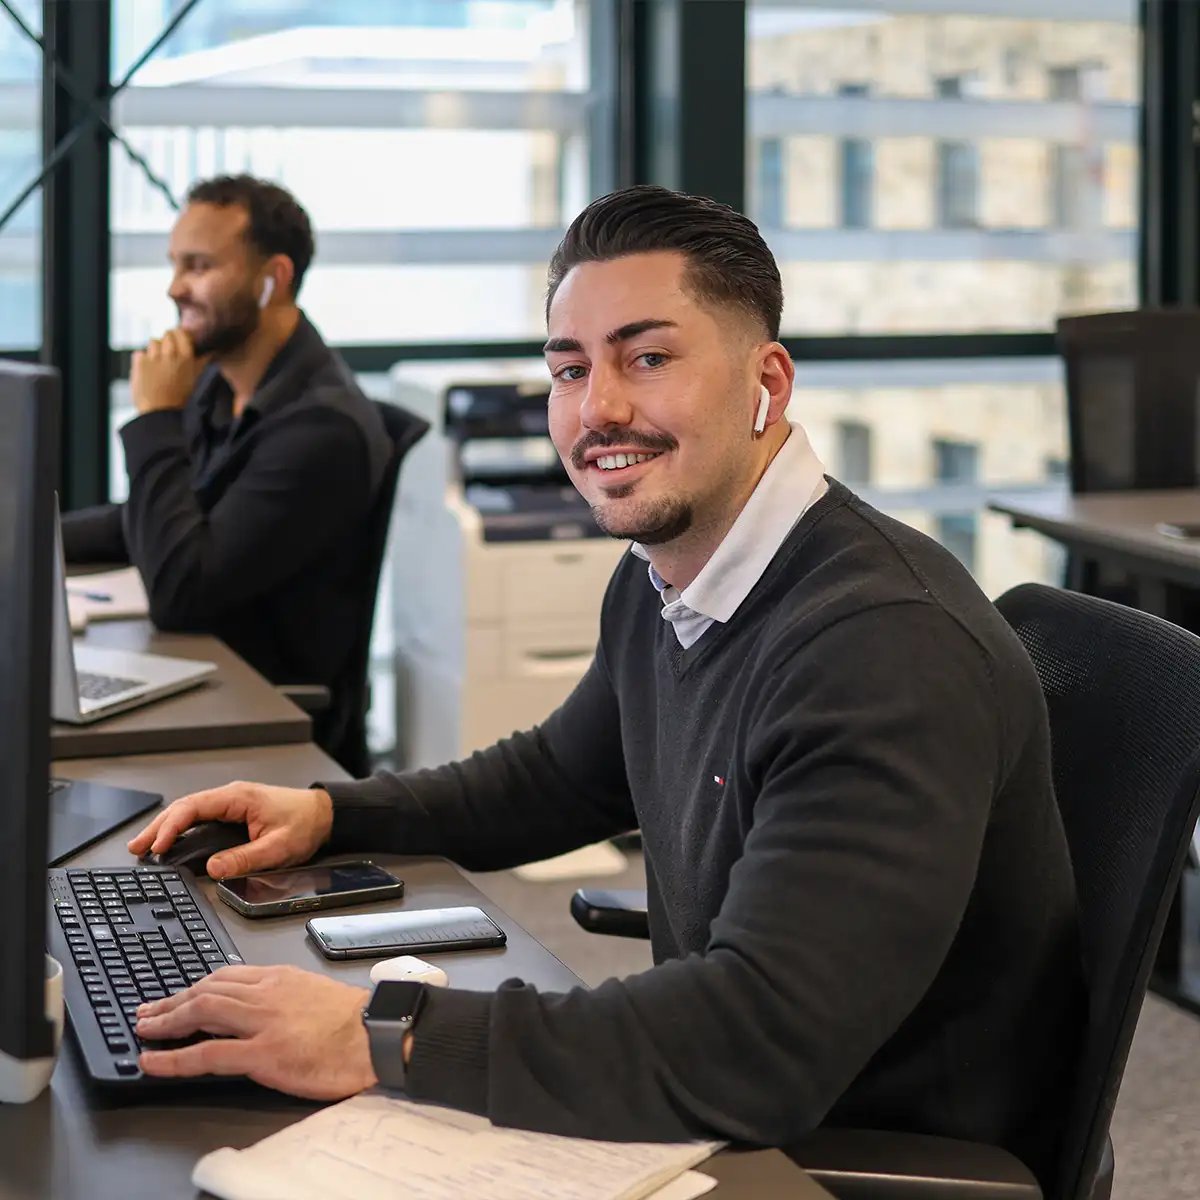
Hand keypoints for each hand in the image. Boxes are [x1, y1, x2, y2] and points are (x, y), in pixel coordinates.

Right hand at [126, 781, 333, 877]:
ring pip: (189, 811)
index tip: (157, 845)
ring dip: (167, 827)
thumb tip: (213, 868)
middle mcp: (231, 796)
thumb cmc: (305, 823)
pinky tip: (171, 841)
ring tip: (145, 845)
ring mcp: (231, 803)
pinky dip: (181, 828)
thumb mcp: (278, 847)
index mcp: (239, 798)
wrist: (325, 814)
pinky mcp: (233, 812)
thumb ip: (245, 858)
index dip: (171, 826)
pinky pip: (200, 817)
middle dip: (158, 826)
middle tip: (136, 846)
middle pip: (184, 807)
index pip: (194, 807)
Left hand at [131, 328, 206, 413]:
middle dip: (167, 341)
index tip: (179, 340)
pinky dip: (142, 360)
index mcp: (187, 357)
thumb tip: (210, 351)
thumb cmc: (181, 400)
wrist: (161, 415)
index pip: (182, 333)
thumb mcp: (197, 380)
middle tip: (168, 354)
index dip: (180, 335)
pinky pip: (139, 353)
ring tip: (157, 364)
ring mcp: (153, 358)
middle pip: (167, 335)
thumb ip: (202, 363)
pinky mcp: (139, 363)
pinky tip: (147, 371)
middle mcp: (170, 354)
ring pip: (153, 342)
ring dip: (155, 350)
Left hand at [136, 965, 376, 1099]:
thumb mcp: (314, 993)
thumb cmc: (354, 1020)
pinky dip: (174, 1057)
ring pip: (200, 1012)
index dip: (194, 987)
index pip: (225, 976)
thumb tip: (263, 1009)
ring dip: (166, 1022)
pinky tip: (154, 1061)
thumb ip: (285, 996)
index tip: (177, 997)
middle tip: (148, 1012)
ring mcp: (261, 1022)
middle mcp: (265, 993)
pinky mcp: (262, 1053)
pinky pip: (207, 1053)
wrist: (378, 1033)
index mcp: (279, 978)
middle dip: (171, 1001)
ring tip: (144, 1030)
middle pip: (205, 990)